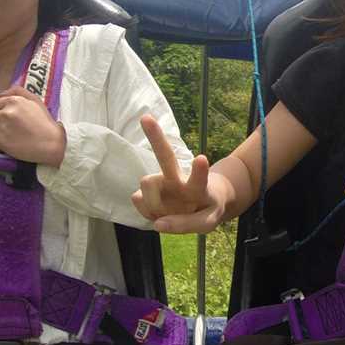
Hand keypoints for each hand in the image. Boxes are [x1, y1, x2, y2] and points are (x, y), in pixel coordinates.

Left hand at [0, 86, 65, 165]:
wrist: (50, 144)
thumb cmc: (45, 124)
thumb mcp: (36, 101)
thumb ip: (19, 92)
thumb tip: (1, 93)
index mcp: (14, 102)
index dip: (3, 110)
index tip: (11, 116)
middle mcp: (6, 113)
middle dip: (1, 121)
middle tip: (14, 127)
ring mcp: (2, 127)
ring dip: (0, 131)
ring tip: (14, 135)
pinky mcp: (0, 141)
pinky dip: (0, 141)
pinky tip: (12, 141)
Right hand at [132, 114, 221, 233]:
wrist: (201, 202)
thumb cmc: (206, 208)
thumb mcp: (206, 222)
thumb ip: (186, 225)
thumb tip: (157, 225)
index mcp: (197, 185)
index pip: (199, 178)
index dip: (199, 170)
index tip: (201, 157)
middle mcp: (177, 178)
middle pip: (165, 156)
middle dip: (156, 137)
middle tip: (145, 118)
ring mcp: (161, 183)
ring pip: (146, 182)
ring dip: (153, 204)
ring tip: (165, 214)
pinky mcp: (146, 191)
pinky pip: (138, 200)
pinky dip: (146, 212)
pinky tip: (158, 213)